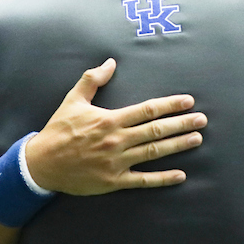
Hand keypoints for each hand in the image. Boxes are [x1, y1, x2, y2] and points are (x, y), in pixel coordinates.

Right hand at [24, 58, 206, 194]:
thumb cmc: (58, 130)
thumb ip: (92, 80)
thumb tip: (110, 62)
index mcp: (109, 120)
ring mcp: (117, 162)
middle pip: (156, 130)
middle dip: (182, 124)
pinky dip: (163, 179)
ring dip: (178, 145)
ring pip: (154, 152)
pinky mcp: (114, 181)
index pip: (147, 110)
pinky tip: (181, 175)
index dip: (170, 105)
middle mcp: (116, 140)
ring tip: (197, 139)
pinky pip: (143, 180)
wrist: (40, 165)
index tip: (188, 101)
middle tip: (202, 120)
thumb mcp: (72, 101)